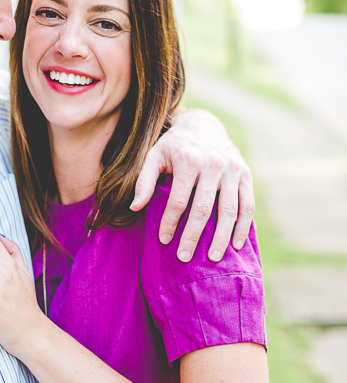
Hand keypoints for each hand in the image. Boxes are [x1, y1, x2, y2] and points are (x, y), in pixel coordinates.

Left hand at [131, 110, 253, 261]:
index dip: (171, 223)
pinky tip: (236, 244)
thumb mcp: (153, 156)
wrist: (203, 125)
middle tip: (184, 257)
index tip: (164, 241)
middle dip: (193, 236)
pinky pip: (248, 205)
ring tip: (213, 258)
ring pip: (229, 211)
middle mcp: (214, 165)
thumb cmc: (172, 146)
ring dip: (222, 237)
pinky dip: (243, 226)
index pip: (179, 201)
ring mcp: (233, 171)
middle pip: (204, 209)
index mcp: (189, 161)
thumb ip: (143, 181)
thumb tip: (134, 208)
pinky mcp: (246, 174)